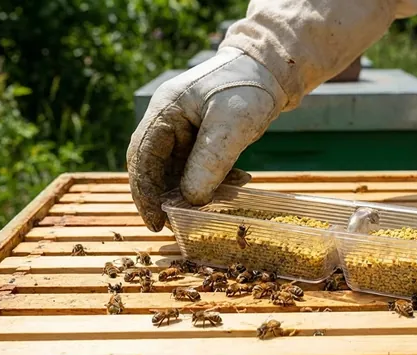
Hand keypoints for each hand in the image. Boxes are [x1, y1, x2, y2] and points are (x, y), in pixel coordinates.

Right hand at [127, 47, 286, 230]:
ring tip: (218, 204)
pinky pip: (199, 165)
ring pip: (178, 169)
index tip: (155, 222)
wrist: (273, 68)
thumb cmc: (249, 87)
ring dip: (195, 190)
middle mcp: (169, 120)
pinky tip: (238, 182)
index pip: (143, 157)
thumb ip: (209, 160)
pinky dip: (214, 178)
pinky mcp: (203, 135)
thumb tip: (190, 199)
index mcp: (165, 110)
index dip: (145, 193)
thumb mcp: (232, 124)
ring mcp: (185, 127)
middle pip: (155, 166)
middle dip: (167, 197)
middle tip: (179, 224)